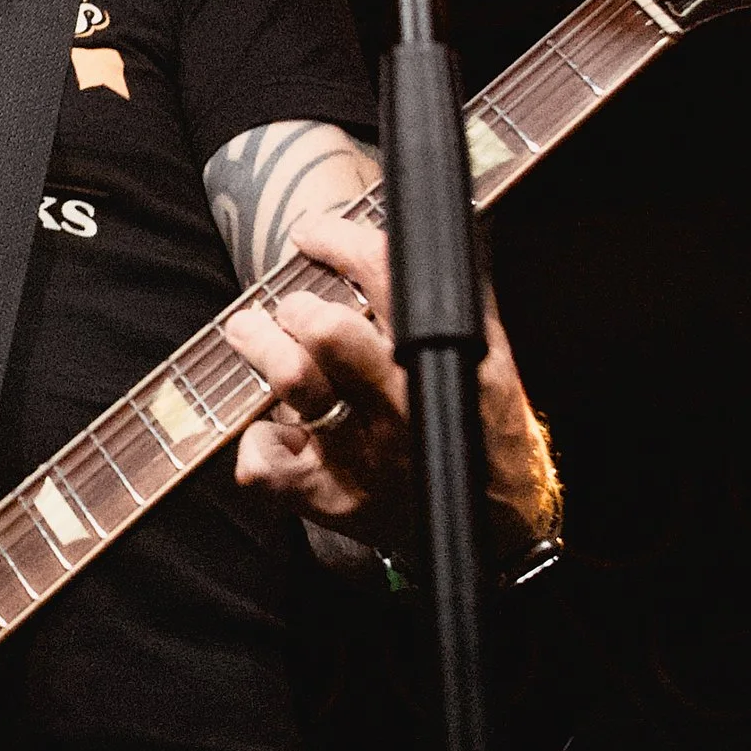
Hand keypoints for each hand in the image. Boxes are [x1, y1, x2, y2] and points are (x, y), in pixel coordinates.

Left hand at [221, 213, 556, 560]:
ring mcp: (362, 455)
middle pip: (329, 332)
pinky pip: (266, 465)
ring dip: (262, 348)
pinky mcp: (331, 498)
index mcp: (442, 357)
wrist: (497, 521)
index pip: (386, 276)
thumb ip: (449, 294)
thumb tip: (402, 230)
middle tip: (290, 307)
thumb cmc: (480, 425)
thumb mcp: (486, 352)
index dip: (339, 243)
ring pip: (294, 384)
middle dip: (297, 307)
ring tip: (252, 334)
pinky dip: (257, 440)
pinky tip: (275, 428)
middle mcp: (401, 405)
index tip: (313, 234)